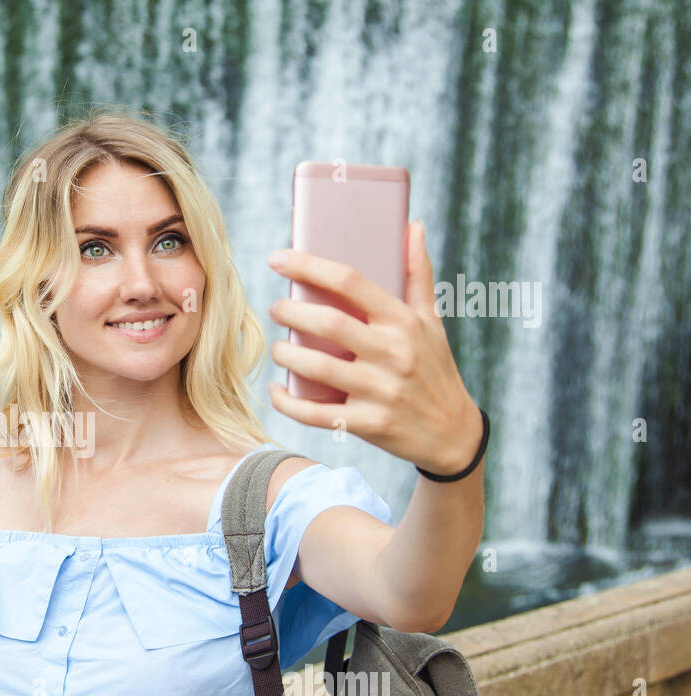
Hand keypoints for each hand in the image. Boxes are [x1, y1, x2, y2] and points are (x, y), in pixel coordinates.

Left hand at [264, 221, 482, 475]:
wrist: (453, 434)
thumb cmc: (435, 370)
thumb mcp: (432, 322)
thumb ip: (417, 274)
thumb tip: (412, 226)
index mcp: (403, 322)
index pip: (352, 282)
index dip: (309, 266)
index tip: (278, 259)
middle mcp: (393, 353)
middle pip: (329, 323)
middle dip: (291, 312)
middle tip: (276, 308)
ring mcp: (381, 391)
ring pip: (317, 367)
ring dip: (286, 355)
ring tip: (278, 348)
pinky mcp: (368, 424)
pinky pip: (315, 413)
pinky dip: (287, 401)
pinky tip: (277, 389)